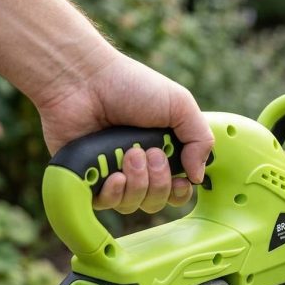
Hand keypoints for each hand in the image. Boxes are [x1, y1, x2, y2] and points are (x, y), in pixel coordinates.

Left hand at [37, 49, 213, 212]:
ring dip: (138, 182)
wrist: (83, 80)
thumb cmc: (130, 85)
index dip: (180, 191)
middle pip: (157, 201)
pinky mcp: (87, 179)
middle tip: (150, 153)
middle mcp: (138, 167)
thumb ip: (201, 140)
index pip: (176, 189)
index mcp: (162, 151)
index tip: (180, 180)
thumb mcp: (180, 104)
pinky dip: (114, 192)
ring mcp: (111, 173)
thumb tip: (198, 177)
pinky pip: (106, 204)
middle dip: (159, 181)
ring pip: (133, 204)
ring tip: (130, 154)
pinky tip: (114, 175)